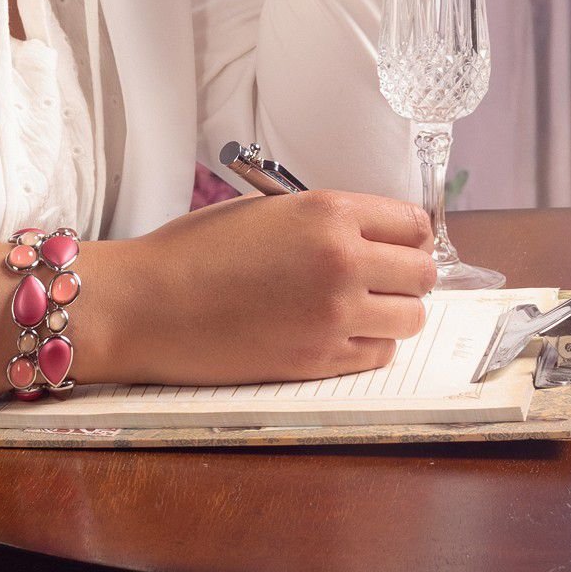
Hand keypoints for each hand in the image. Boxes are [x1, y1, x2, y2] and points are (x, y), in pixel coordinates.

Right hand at [94, 188, 437, 386]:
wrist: (147, 305)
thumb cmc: (195, 250)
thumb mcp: (267, 210)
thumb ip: (325, 221)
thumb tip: (373, 238)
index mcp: (329, 214)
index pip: (414, 225)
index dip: (408, 237)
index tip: (398, 246)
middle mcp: (343, 262)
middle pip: (423, 274)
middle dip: (407, 276)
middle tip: (382, 280)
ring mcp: (335, 315)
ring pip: (411, 319)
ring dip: (394, 314)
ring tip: (362, 310)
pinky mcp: (319, 361)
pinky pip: (379, 354)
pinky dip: (369, 345)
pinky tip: (340, 334)